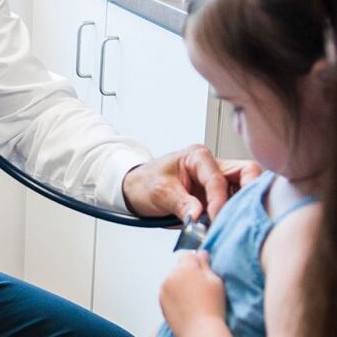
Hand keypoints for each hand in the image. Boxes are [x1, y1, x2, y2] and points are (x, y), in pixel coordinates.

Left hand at [122, 144, 260, 220]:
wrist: (138, 190)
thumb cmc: (147, 183)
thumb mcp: (159, 191)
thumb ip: (180, 203)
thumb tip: (199, 217)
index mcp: (198, 157)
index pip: (218, 178)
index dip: (219, 200)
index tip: (216, 219)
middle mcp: (214, 166)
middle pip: (247, 174)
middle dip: (249, 195)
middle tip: (244, 218)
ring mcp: (220, 182)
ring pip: (247, 190)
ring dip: (244, 208)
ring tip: (237, 227)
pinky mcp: (220, 198)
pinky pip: (237, 205)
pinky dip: (237, 217)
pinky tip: (233, 230)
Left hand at [160, 251, 229, 336]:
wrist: (201, 330)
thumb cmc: (212, 308)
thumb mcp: (215, 282)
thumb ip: (206, 264)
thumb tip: (201, 253)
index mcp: (185, 268)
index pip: (187, 254)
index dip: (195, 261)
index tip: (202, 269)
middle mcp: (171, 275)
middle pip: (179, 267)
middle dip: (187, 273)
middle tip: (199, 287)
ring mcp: (164, 288)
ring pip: (173, 279)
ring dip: (179, 283)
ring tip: (192, 298)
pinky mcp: (161, 299)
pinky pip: (167, 290)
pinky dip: (174, 294)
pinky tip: (185, 304)